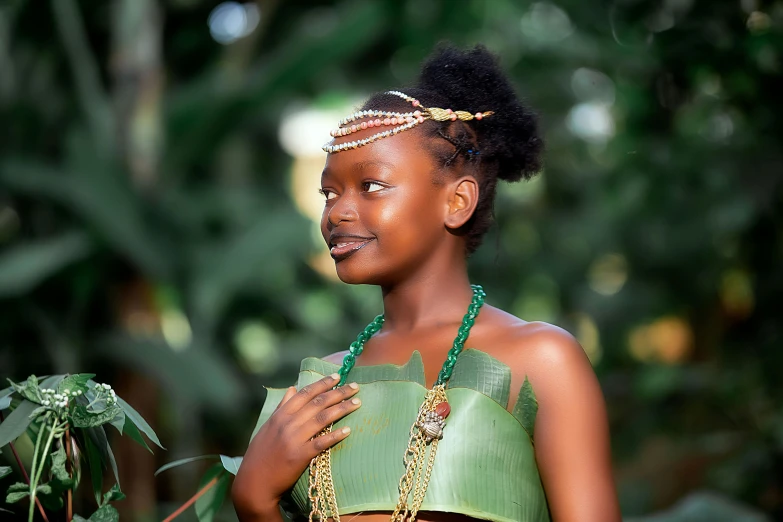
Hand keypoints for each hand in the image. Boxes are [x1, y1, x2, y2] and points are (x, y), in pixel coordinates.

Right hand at [232, 373, 360, 518]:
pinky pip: (321, 443)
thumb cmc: (261, 454)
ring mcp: (294, 439)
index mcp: (280, 415)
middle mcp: (287, 424)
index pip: (305, 393)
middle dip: (338, 393)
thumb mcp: (268, 426)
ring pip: (322, 419)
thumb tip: (293, 388)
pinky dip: (335, 436)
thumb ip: (282, 407)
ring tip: (357, 402)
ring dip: (342, 409)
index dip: (322, 383)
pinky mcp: (300, 456)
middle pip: (318, 403)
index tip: (337, 376)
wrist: (253, 482)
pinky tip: (348, 430)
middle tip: (355, 386)